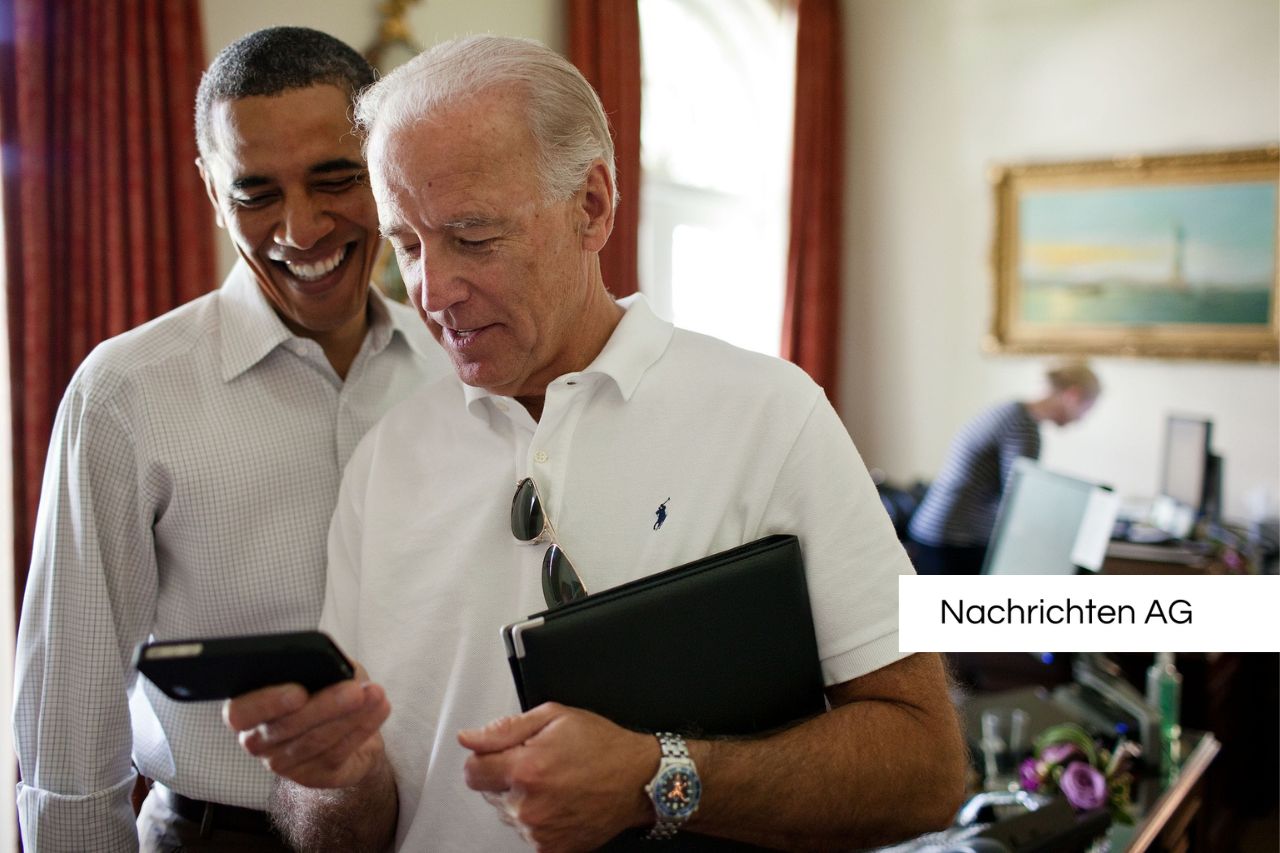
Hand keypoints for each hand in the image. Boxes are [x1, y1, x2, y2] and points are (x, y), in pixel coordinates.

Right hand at [223, 663, 390, 789]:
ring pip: (316, 741)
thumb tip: (331, 665)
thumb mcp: (322, 670)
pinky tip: (380, 709)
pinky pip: (337, 753)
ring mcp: (285, 764)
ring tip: (376, 694)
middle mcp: (260, 741)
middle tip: (355, 690)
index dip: (267, 704)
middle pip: (286, 727)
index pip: (240, 713)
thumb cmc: (326, 688)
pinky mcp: (314, 776)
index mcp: (250, 710)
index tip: (299, 692)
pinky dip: (363, 728)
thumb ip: (319, 665)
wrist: (348, 727)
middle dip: (325, 706)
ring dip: (351, 716)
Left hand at [460, 703, 656, 851]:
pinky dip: (539, 819)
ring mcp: (539, 832)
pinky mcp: (551, 849)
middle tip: (541, 764)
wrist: (638, 780)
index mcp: (525, 769)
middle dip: (508, 777)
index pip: (472, 771)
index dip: (488, 758)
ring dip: (523, 799)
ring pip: (508, 814)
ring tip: (556, 783)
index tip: (507, 754)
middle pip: (489, 793)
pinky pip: (527, 832)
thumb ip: (505, 729)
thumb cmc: (603, 746)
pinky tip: (560, 802)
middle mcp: (528, 806)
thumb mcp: (554, 717)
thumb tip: (469, 738)